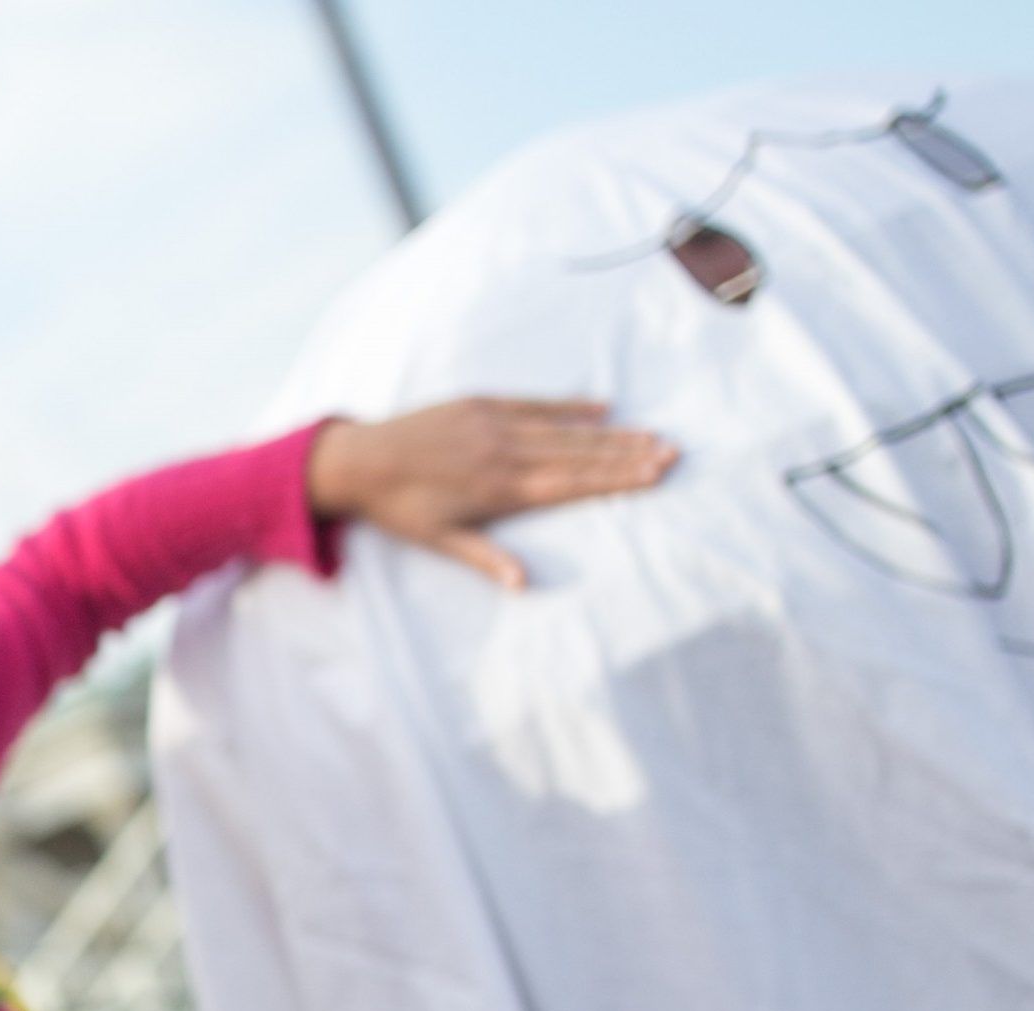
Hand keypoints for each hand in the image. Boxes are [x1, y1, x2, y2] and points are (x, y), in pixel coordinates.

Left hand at [301, 396, 676, 587]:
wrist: (359, 459)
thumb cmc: (399, 508)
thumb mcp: (439, 540)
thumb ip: (485, 558)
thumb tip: (525, 585)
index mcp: (498, 489)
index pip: (570, 484)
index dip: (615, 479)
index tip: (655, 475)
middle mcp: (504, 453)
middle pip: (579, 454)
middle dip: (628, 454)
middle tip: (674, 452)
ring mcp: (495, 424)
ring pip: (565, 428)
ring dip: (611, 432)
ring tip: (651, 433)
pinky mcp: (482, 403)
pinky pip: (536, 403)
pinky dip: (571, 406)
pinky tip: (603, 407)